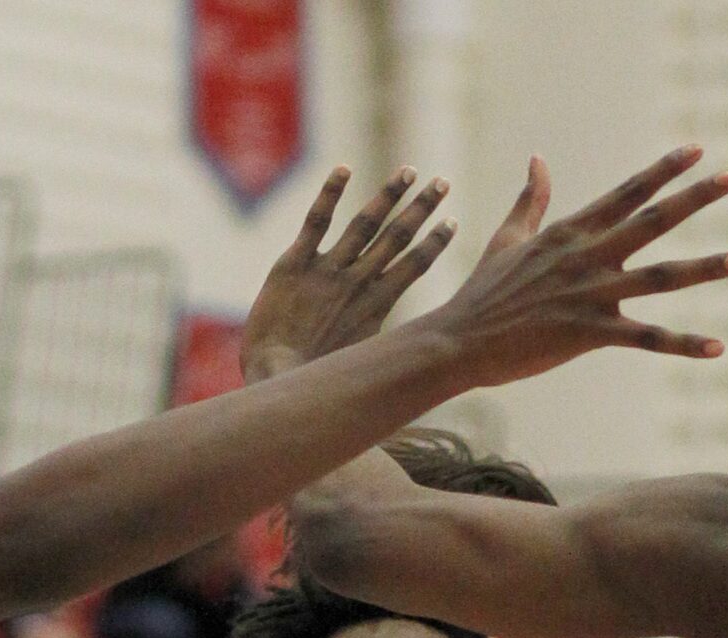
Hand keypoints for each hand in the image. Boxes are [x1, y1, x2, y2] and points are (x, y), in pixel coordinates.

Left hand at [243, 165, 458, 381]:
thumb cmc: (314, 377)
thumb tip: (401, 355)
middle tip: (442, 181)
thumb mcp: (357, 359)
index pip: (414, 266)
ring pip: (365, 224)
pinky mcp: (294, 264)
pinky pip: (316, 222)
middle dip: (422, 208)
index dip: (435, 242)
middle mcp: (357, 283)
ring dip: (389, 195)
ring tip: (409, 171)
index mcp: (376, 306)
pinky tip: (344, 169)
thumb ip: (376, 342)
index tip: (452, 220)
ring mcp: (327, 271)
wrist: (274, 374)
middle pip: (397, 237)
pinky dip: (330, 194)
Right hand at [418, 147, 727, 388]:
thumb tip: (538, 160)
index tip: (696, 150)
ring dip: (704, 267)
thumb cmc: (481, 294)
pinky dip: (681, 343)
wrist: (457, 342)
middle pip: (651, 221)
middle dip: (694, 198)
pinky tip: (717, 346)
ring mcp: (588, 294)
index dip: (662, 170)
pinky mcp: (587, 334)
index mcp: (569, 233)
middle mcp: (585, 257)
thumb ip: (530, 200)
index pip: (626, 193)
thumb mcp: (506, 239)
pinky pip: (645, 338)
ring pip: (658, 277)